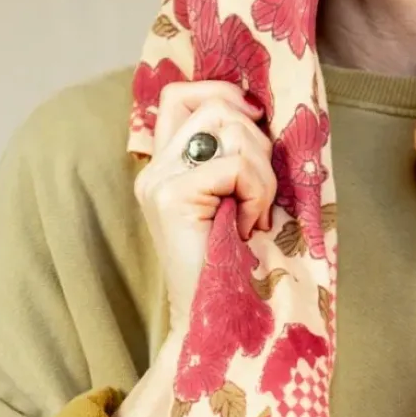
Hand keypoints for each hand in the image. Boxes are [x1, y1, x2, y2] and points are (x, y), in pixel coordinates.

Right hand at [134, 80, 276, 336]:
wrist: (215, 323)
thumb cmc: (236, 268)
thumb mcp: (235, 200)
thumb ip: (234, 158)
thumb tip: (257, 113)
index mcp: (165, 166)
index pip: (181, 94)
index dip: (222, 93)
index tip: (255, 121)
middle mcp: (154, 168)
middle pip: (214, 106)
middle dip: (256, 143)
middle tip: (258, 196)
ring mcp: (158, 181)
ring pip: (228, 128)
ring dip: (261, 171)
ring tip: (254, 216)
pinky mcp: (170, 197)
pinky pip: (235, 166)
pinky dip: (255, 194)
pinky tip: (247, 228)